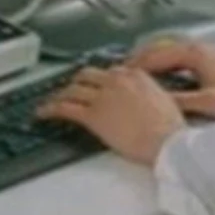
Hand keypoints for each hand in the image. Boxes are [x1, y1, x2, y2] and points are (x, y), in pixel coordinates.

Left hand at [40, 64, 190, 165]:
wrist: (168, 142)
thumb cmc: (170, 129)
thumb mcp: (164, 100)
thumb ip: (147, 94)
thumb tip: (140, 100)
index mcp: (135, 75)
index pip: (109, 71)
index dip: (98, 80)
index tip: (94, 85)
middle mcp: (117, 80)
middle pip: (86, 75)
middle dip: (75, 82)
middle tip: (69, 90)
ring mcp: (103, 96)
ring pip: (72, 89)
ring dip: (59, 94)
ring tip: (51, 101)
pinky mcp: (93, 115)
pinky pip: (65, 108)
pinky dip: (50, 109)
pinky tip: (43, 113)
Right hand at [126, 39, 214, 117]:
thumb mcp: (207, 102)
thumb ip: (180, 101)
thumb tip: (154, 102)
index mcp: (194, 53)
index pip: (154, 55)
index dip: (135, 66)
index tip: (118, 76)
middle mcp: (197, 49)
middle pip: (158, 49)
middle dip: (138, 61)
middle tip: (119, 74)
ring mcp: (204, 53)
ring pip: (168, 52)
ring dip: (150, 62)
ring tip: (133, 76)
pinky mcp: (209, 61)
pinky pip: (177, 58)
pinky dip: (163, 66)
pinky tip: (160, 79)